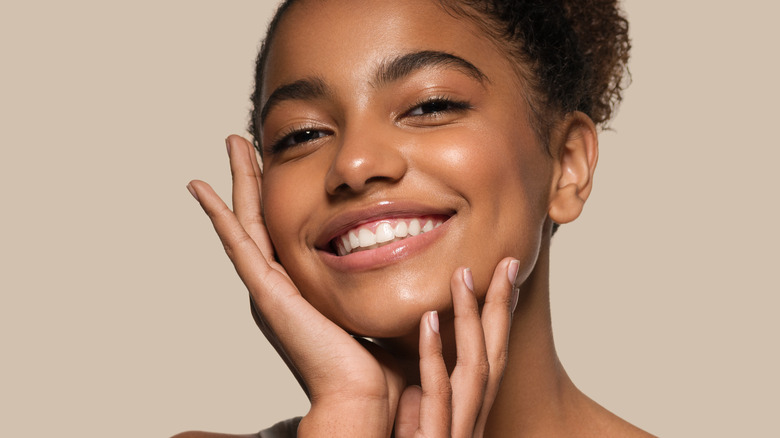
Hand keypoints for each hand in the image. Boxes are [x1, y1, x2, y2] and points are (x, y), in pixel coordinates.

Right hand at [187, 135, 403, 435]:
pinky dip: (218, 214)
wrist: (363, 398)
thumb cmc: (375, 367)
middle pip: (260, 218)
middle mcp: (279, 286)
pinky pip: (239, 243)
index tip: (275, 163)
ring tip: (232, 145)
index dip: (277, 196)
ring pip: (246, 222)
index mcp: (301, 290)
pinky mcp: (267, 292)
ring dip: (238, 181)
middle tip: (244, 142)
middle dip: (253, 178)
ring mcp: (269, 288)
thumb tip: (407, 261)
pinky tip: (202, 189)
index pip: (283, 230)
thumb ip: (382, 287)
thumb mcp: (377, 311)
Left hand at [394, 260, 518, 437]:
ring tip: (463, 274)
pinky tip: (428, 319)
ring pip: (474, 369)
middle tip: (507, 262)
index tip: (507, 282)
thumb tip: (411, 392)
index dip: (500, 322)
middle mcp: (468, 427)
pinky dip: (434, 354)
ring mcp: (456, 436)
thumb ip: (417, 414)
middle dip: (502, 309)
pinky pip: (437, 395)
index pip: (489, 363)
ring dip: (471, 317)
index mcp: (465, 422)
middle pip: (494, 358)